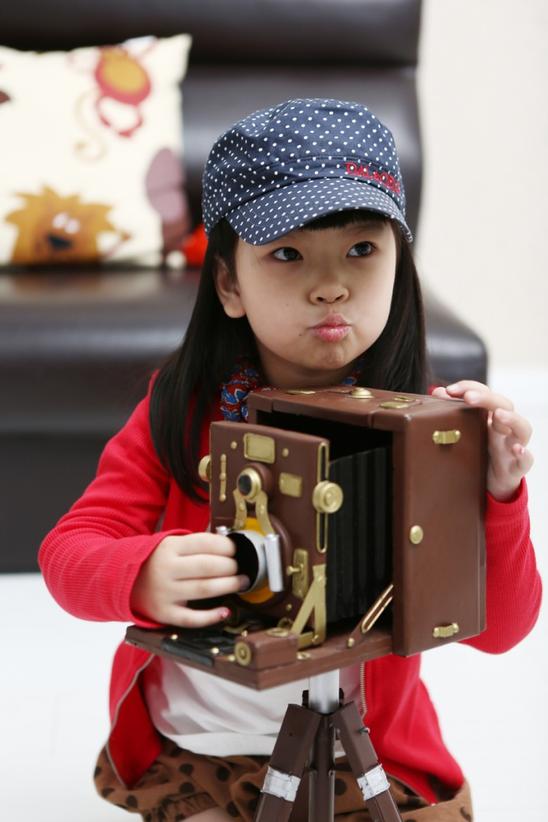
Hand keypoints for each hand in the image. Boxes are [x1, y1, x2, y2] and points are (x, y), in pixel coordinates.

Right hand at [130, 532, 249, 627]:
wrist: (123, 581)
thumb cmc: (156, 561)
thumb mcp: (169, 544)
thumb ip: (194, 544)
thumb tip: (228, 545)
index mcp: (169, 548)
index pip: (204, 543)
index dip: (226, 546)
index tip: (236, 549)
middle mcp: (166, 569)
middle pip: (207, 566)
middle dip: (231, 566)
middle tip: (240, 567)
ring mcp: (165, 593)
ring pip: (204, 589)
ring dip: (228, 585)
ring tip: (241, 582)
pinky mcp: (164, 614)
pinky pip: (191, 618)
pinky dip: (211, 616)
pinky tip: (225, 611)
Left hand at [431, 380, 533, 501]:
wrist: (489, 485)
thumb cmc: (476, 454)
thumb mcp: (463, 435)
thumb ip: (452, 415)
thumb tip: (438, 392)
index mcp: (489, 417)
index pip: (485, 393)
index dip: (469, 387)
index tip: (449, 390)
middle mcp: (504, 428)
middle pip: (504, 405)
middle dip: (486, 398)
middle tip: (468, 397)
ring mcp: (512, 446)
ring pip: (522, 428)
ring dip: (511, 419)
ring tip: (498, 415)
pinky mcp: (517, 467)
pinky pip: (526, 460)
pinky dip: (524, 454)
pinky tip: (517, 449)